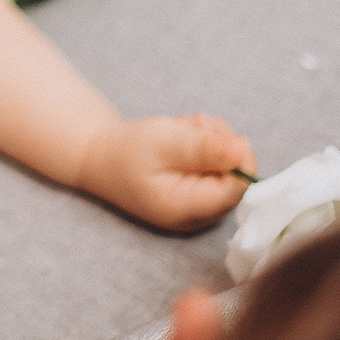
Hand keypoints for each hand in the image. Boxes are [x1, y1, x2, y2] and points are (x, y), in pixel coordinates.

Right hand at [77, 114, 253, 230]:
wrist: (98, 157)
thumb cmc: (125, 150)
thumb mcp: (161, 142)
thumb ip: (200, 148)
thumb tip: (241, 150)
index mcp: (185, 209)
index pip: (235, 188)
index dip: (237, 156)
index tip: (213, 128)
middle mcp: (197, 216)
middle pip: (235, 180)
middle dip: (222, 146)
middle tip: (195, 122)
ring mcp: (198, 208)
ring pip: (229, 173)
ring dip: (216, 143)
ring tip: (186, 127)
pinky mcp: (197, 197)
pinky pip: (218, 173)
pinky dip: (209, 150)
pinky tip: (188, 138)